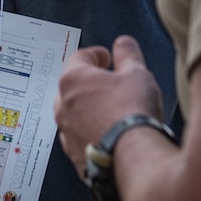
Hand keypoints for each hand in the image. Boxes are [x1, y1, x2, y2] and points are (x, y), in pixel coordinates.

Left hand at [54, 34, 164, 176]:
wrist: (133, 156)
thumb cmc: (132, 112)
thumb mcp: (136, 73)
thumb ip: (128, 54)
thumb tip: (123, 43)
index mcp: (73, 80)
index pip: (80, 57)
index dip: (97, 54)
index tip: (107, 57)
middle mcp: (63, 105)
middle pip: (72, 85)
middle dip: (90, 82)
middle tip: (109, 83)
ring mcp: (66, 132)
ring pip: (73, 113)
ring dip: (88, 109)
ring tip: (110, 110)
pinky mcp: (74, 155)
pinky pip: (79, 137)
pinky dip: (90, 132)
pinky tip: (108, 133)